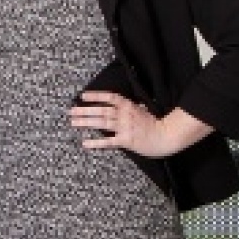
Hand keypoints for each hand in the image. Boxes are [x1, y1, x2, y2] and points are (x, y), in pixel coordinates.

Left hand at [69, 91, 213, 158]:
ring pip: (102, 123)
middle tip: (71, 111)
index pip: (110, 97)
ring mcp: (124, 128)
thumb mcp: (146, 110)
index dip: (96, 96)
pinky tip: (85, 143)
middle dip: (85, 110)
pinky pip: (108, 142)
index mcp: (130, 106)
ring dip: (86, 122)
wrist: (167, 136)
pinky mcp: (126, 141)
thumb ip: (136, 107)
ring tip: (73, 122)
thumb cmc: (158, 124)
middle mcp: (125, 115)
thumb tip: (131, 104)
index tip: (83, 95)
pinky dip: (96, 142)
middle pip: (101, 111)